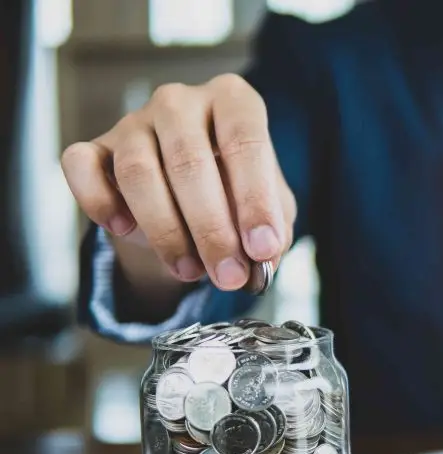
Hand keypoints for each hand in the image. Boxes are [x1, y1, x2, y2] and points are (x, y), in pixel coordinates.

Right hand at [61, 74, 295, 290]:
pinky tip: (123, 230)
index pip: (245, 141)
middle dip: (212, 229)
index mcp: (232, 100)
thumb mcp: (271, 208)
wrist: (190, 196)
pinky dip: (99, 202)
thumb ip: (273, 229)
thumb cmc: (237, 192)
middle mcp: (181, 101)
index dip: (255, 199)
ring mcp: (134, 120)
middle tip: (228, 275)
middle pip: (189, 161)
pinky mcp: (95, 145)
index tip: (263, 248)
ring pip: (138, 171)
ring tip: (190, 270)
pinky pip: (81, 167)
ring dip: (165, 231)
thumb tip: (263, 257)